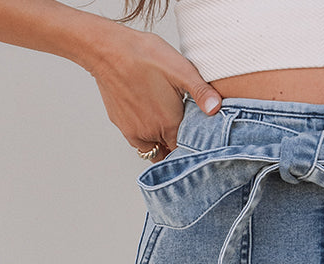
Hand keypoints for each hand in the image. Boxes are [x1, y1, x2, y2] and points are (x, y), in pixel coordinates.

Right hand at [83, 22, 220, 159]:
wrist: (107, 50)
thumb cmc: (143, 56)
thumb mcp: (180, 69)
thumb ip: (200, 91)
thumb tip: (216, 108)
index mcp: (168, 125)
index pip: (185, 150)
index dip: (192, 146)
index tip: (196, 139)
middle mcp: (150, 134)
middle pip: (168, 152)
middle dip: (176, 146)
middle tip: (182, 132)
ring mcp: (133, 132)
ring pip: (152, 149)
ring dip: (160, 142)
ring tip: (165, 124)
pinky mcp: (121, 124)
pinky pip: (137, 139)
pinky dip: (145, 134)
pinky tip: (148, 114)